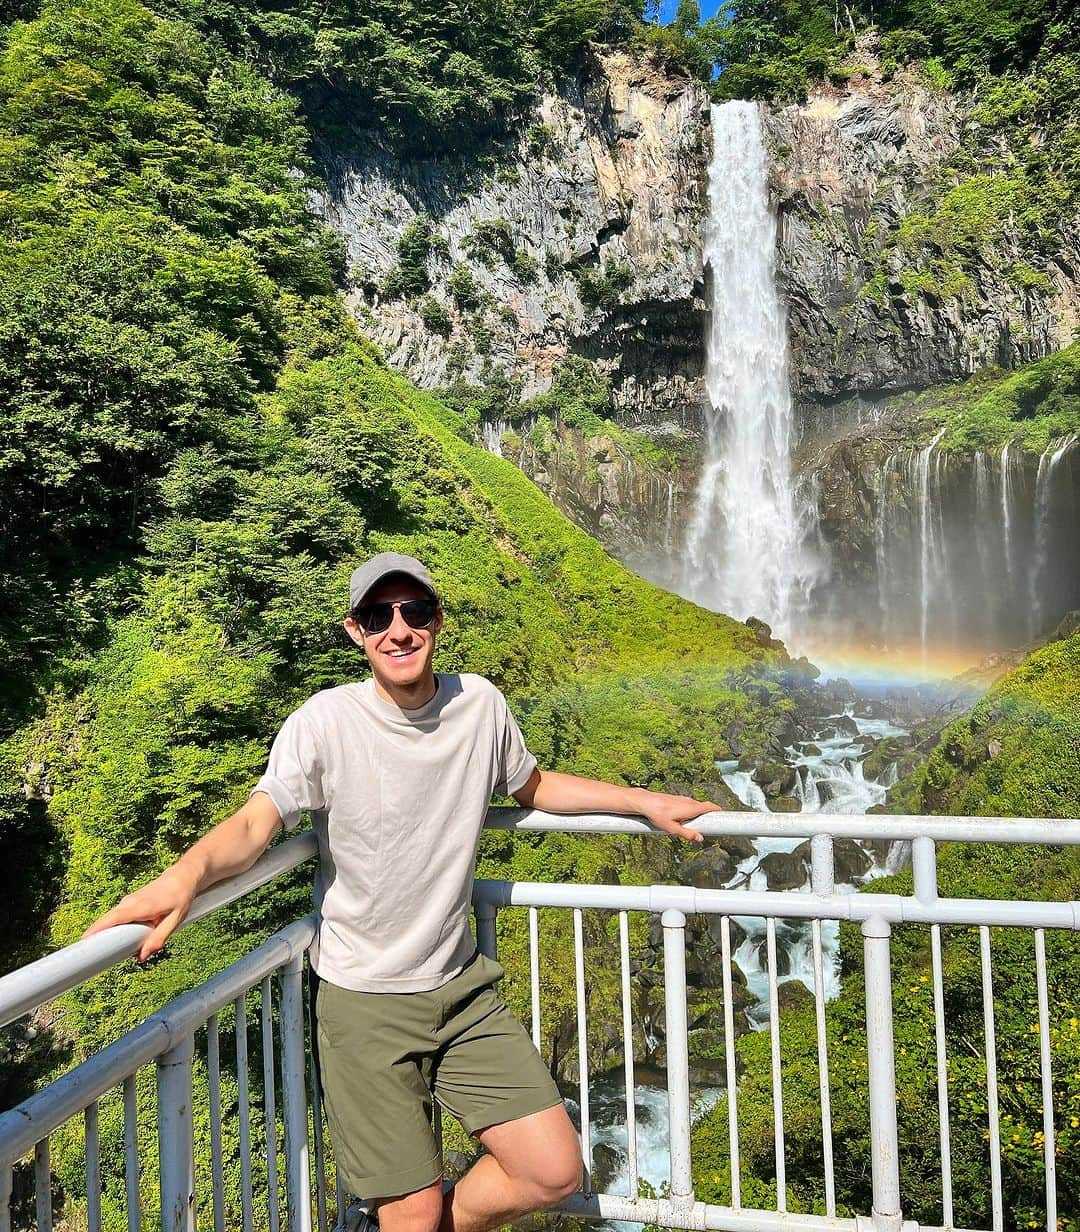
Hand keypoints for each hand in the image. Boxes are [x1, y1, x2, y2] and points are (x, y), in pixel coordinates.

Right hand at [81, 863, 200, 961]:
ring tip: (106, 951)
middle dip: (98, 937)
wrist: (183, 876)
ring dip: (108, 934)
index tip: (84, 941)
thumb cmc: (180, 897)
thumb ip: (159, 938)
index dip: (98, 928)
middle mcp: (131, 902)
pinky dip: (114, 928)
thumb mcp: (175, 920)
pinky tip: (119, 940)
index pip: (114, 918)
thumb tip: (142, 956)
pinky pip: (117, 917)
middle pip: (108, 920)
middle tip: (93, 956)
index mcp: (142, 906)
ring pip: (112, 920)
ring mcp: (128, 900)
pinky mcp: (129, 902)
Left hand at [634, 790, 719, 842]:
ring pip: (695, 806)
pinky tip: (683, 819)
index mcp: (690, 808)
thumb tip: (700, 838)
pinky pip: (688, 805)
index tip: (724, 814)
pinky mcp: (676, 799)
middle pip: (703, 807)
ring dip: (698, 813)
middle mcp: (688, 801)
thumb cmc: (657, 814)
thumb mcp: (673, 829)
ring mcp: (682, 799)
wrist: (645, 802)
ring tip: (696, 824)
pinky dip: (691, 811)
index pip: (709, 806)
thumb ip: (687, 834)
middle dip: (708, 814)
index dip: (717, 810)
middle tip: (711, 823)